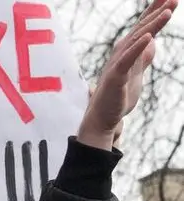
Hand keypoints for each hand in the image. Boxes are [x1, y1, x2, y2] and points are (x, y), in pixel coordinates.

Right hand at [77, 0, 177, 150]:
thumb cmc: (118, 96)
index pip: (143, 29)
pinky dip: (136, 48)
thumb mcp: (136, 73)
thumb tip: (152, 42)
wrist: (102, 118)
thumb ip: (143, 57)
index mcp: (127, 53)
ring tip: (168, 12)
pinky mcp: (116, 78)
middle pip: (141, 30)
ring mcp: (117, 65)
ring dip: (151, 26)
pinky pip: (127, 60)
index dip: (155, 13)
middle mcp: (121, 54)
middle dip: (157, 13)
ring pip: (136, 41)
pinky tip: (148, 38)